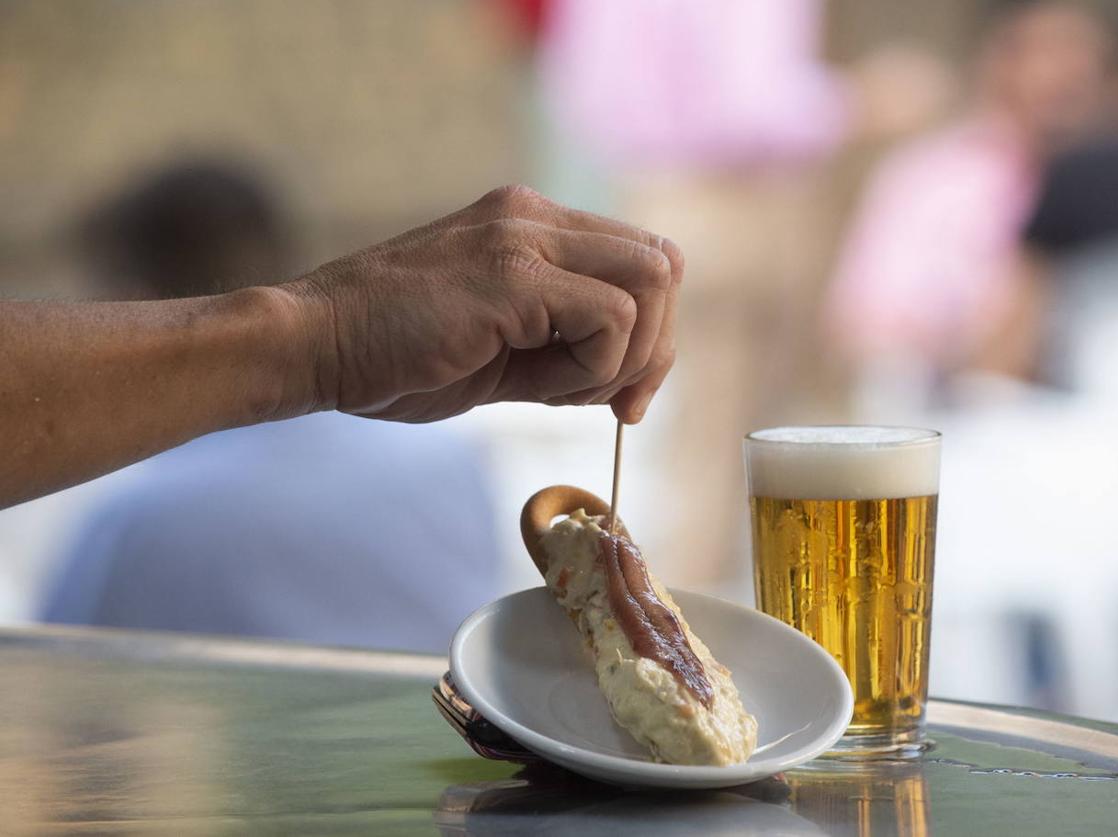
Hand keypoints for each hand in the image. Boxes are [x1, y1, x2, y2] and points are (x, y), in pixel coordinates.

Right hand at [286, 186, 682, 423]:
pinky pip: (612, 318)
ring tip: (555, 389)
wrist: (313, 347)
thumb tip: (633, 379)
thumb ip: (567, 348)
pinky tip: (538, 385)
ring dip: (623, 358)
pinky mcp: (512, 273)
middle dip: (656, 349)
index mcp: (532, 225)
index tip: (624, 396)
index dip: (654, 334)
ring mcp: (524, 237)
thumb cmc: (396, 358)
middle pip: (663, 265)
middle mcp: (535, 216)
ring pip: (651, 283)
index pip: (642, 261)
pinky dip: (595, 367)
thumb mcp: (503, 351)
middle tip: (619, 405)